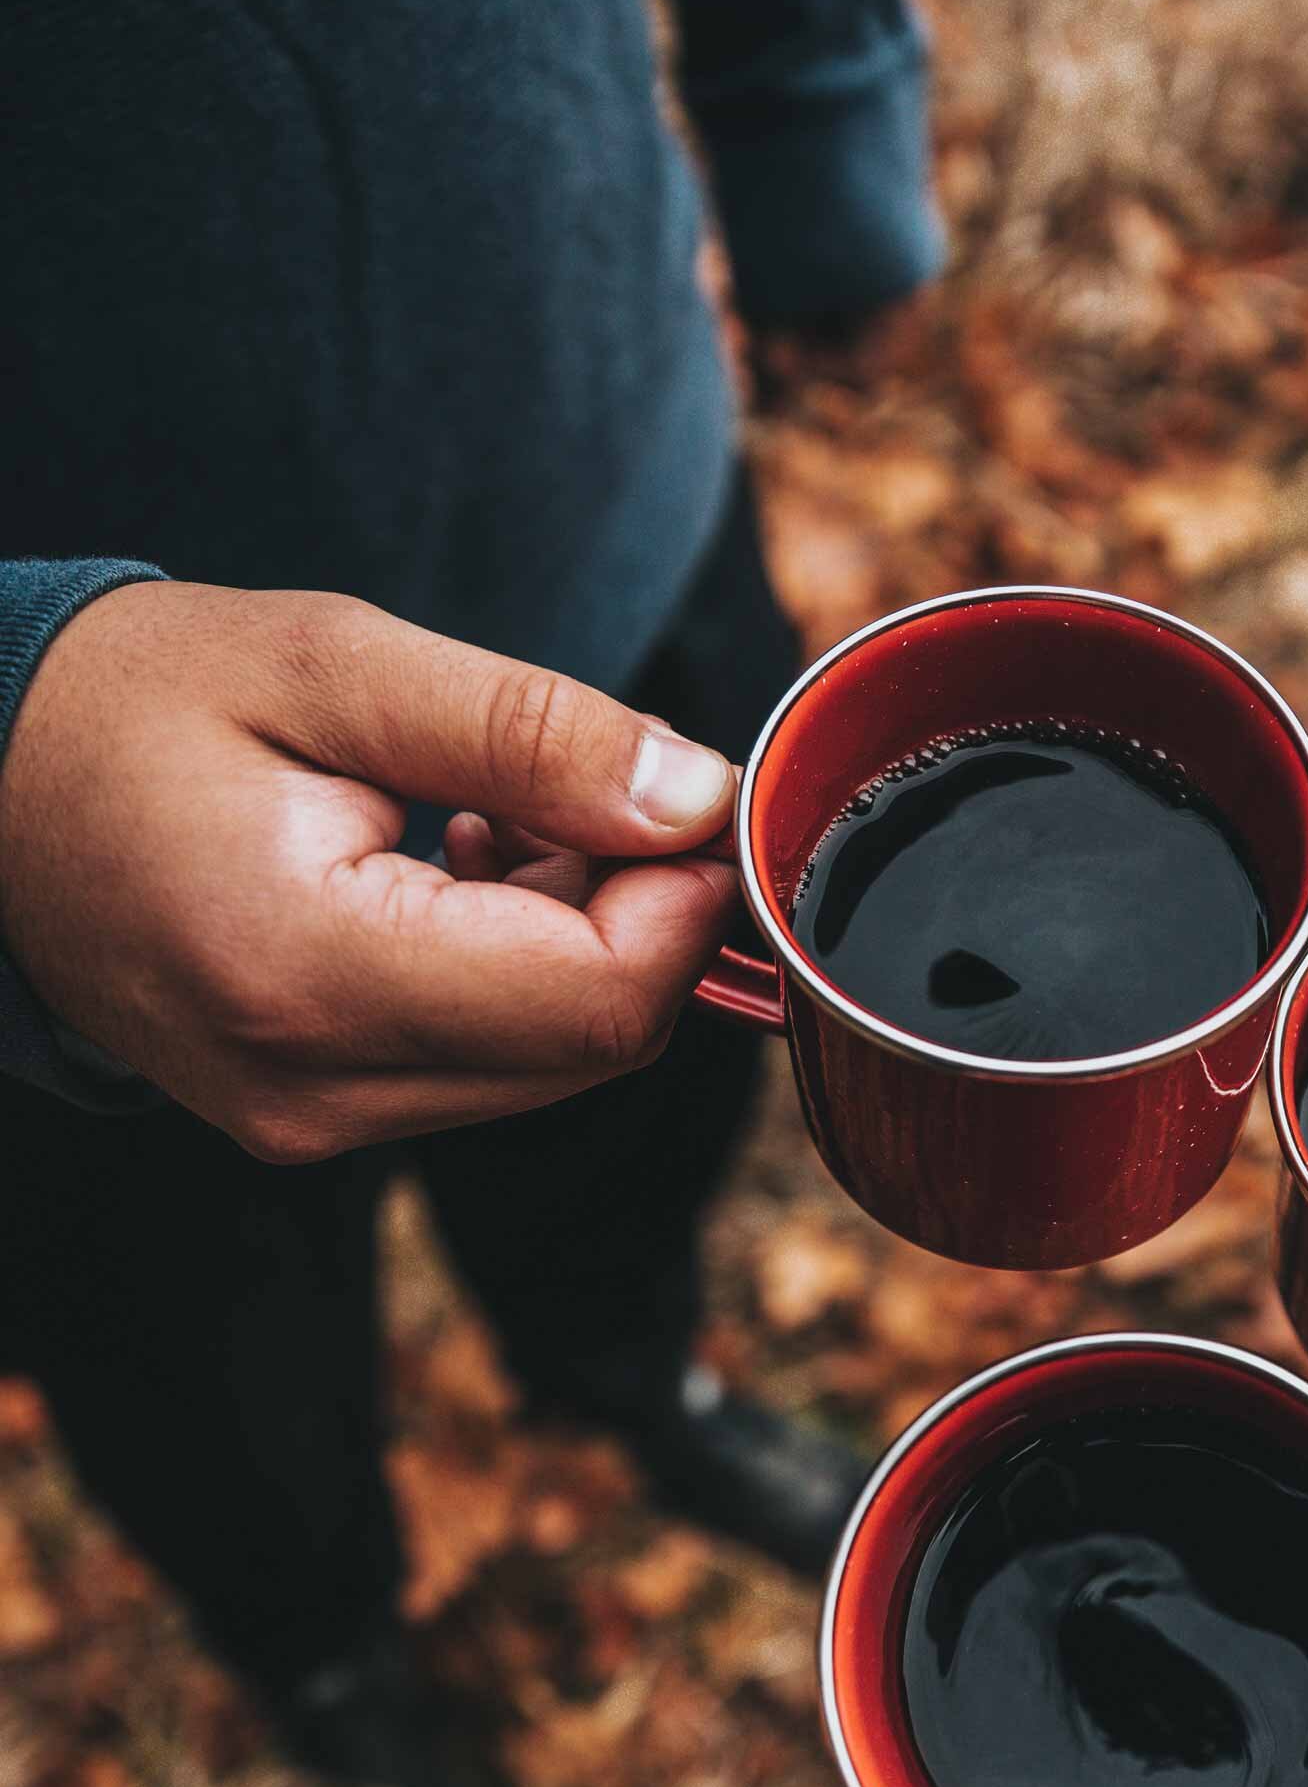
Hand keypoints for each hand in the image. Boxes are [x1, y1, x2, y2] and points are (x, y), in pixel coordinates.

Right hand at [0, 580, 742, 1157]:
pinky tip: (448, 869)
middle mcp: (310, 1086)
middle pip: (589, 1044)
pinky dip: (512, 970)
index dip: (685, 901)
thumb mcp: (334, 666)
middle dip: (637, 915)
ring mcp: (306, 1120)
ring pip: (549, 1062)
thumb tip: (696, 799)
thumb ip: (528, 735)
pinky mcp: (310, 1117)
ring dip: (575, 940)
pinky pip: (482, 1065)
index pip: (596, 1001)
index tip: (692, 797)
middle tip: (585, 785)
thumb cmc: (132, 703)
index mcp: (306, 972)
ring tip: (483, 815)